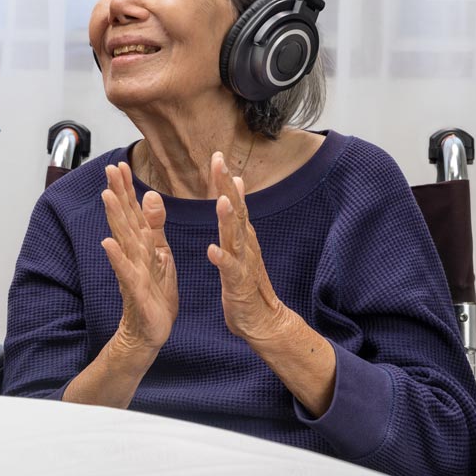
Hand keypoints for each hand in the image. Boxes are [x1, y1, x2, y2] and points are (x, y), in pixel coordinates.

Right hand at [100, 162, 177, 351]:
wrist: (150, 331)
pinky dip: (117, 257)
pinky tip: (107, 243)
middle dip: (118, 193)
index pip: (132, 211)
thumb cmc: (154, 293)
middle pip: (124, 219)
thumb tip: (150, 195)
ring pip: (123, 240)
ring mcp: (132, 271)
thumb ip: (154, 225)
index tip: (120, 164)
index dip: (126, 188)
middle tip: (110, 169)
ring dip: (115, 218)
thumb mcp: (160, 254)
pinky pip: (125, 272)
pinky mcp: (135, 290)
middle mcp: (133, 254)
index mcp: (141, 244)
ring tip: (107, 196)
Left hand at [207, 152, 289, 342]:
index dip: (225, 179)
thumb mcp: (241, 244)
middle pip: (237, 210)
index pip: (234, 201)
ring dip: (229, 219)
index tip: (217, 155)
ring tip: (222, 201)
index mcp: (242, 234)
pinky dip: (222, 259)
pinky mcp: (239, 284)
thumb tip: (237, 184)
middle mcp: (245, 244)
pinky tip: (212, 250)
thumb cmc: (247, 281)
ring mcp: (244, 263)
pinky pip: (230, 270)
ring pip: (236, 237)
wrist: (263, 320)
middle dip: (227, 186)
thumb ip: (237, 216)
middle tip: (219, 163)